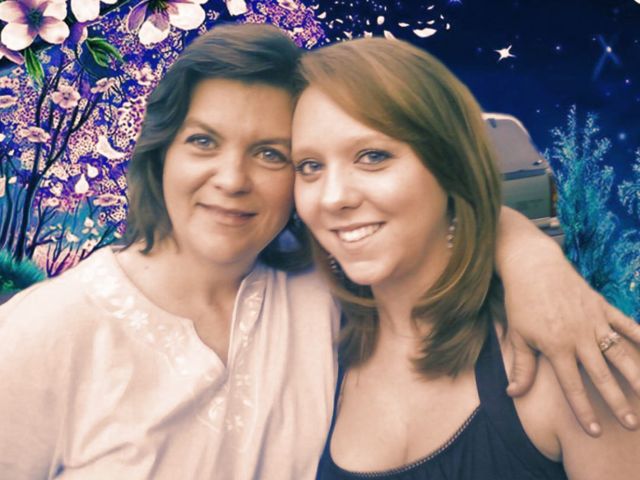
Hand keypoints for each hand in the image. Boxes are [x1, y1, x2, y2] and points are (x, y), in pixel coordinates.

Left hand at [503, 254, 639, 436]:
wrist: (533, 266)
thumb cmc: (521, 303)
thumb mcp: (517, 336)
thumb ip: (521, 367)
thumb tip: (512, 393)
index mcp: (556, 347)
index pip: (572, 386)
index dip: (584, 410)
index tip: (595, 432)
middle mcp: (578, 337)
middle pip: (602, 375)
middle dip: (617, 402)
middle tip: (630, 424)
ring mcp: (593, 321)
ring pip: (620, 353)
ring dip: (636, 376)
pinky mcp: (602, 306)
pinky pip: (626, 324)